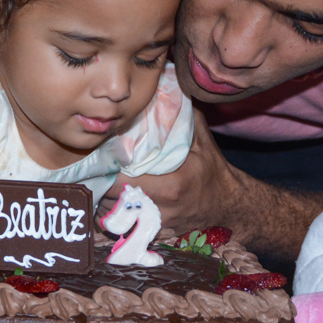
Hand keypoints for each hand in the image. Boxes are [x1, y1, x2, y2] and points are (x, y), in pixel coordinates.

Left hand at [99, 111, 247, 238]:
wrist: (230, 206)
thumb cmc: (213, 170)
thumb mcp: (202, 140)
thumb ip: (180, 116)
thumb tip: (165, 87)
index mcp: (170, 185)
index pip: (121, 180)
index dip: (103, 168)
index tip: (96, 156)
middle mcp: (160, 209)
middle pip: (111, 200)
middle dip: (98, 184)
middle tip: (91, 168)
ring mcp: (157, 225)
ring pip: (112, 217)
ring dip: (103, 200)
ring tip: (99, 183)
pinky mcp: (155, 235)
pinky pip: (124, 228)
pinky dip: (115, 215)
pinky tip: (112, 201)